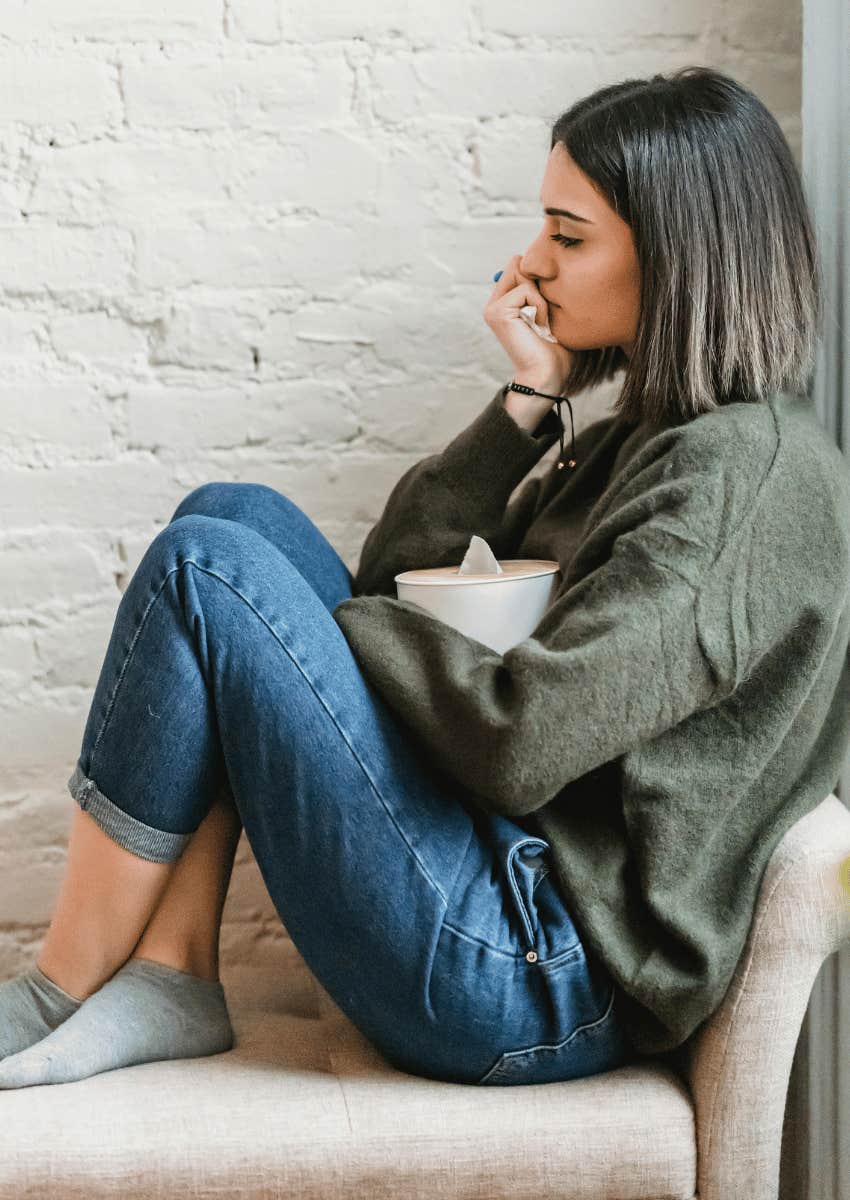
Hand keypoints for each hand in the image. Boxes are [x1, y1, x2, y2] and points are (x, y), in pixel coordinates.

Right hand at [484, 255, 574, 392]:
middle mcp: (495, 303)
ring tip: (543, 321)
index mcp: (505, 302)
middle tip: (546, 315)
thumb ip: (543, 286)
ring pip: (522, 273)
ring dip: (541, 296)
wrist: (547, 375)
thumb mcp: (551, 309)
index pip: (520, 266)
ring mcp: (493, 307)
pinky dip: (540, 306)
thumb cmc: (556, 349)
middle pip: (519, 264)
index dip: (539, 277)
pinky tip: (540, 326)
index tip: (548, 305)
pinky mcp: (497, 312)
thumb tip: (541, 262)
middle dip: (539, 284)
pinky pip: (526, 289)